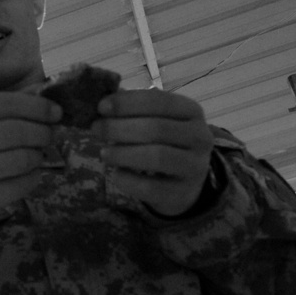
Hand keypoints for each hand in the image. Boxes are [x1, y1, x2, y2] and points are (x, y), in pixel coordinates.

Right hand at [0, 91, 61, 229]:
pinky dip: (33, 178)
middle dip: (42, 132)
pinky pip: (19, 185)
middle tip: (49, 136)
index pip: (2, 104)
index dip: (35, 106)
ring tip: (37, 156)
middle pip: (14, 132)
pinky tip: (30, 175)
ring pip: (20, 159)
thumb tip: (42, 96)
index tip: (56, 112)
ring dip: (38, 156)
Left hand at [93, 89, 213, 216]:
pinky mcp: (181, 192)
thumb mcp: (157, 121)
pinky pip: (151, 187)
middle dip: (119, 128)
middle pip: (156, 129)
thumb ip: (134, 110)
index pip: (160, 101)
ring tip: (104, 153)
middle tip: (96, 129)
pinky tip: (116, 174)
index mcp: (191, 112)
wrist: (186, 182)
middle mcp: (199, 137)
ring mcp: (194, 166)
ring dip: (123, 153)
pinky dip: (128, 180)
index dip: (128, 103)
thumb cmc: (165, 143)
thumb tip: (103, 103)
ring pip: (157, 156)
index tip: (101, 107)